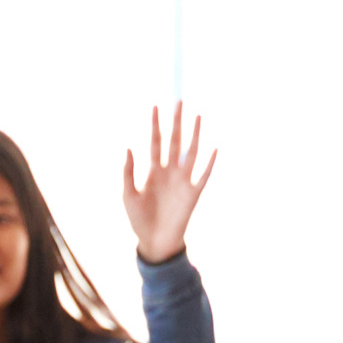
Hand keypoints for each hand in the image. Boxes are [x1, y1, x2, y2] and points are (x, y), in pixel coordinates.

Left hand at [122, 101, 215, 265]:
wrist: (154, 242)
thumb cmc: (139, 219)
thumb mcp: (128, 195)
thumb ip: (128, 172)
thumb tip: (128, 147)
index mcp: (153, 170)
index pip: (155, 142)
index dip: (155, 124)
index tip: (155, 106)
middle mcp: (169, 171)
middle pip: (175, 141)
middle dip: (176, 121)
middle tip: (179, 101)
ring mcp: (182, 181)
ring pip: (191, 152)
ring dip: (195, 135)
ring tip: (198, 116)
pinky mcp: (193, 194)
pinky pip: (203, 176)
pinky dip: (209, 164)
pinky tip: (215, 149)